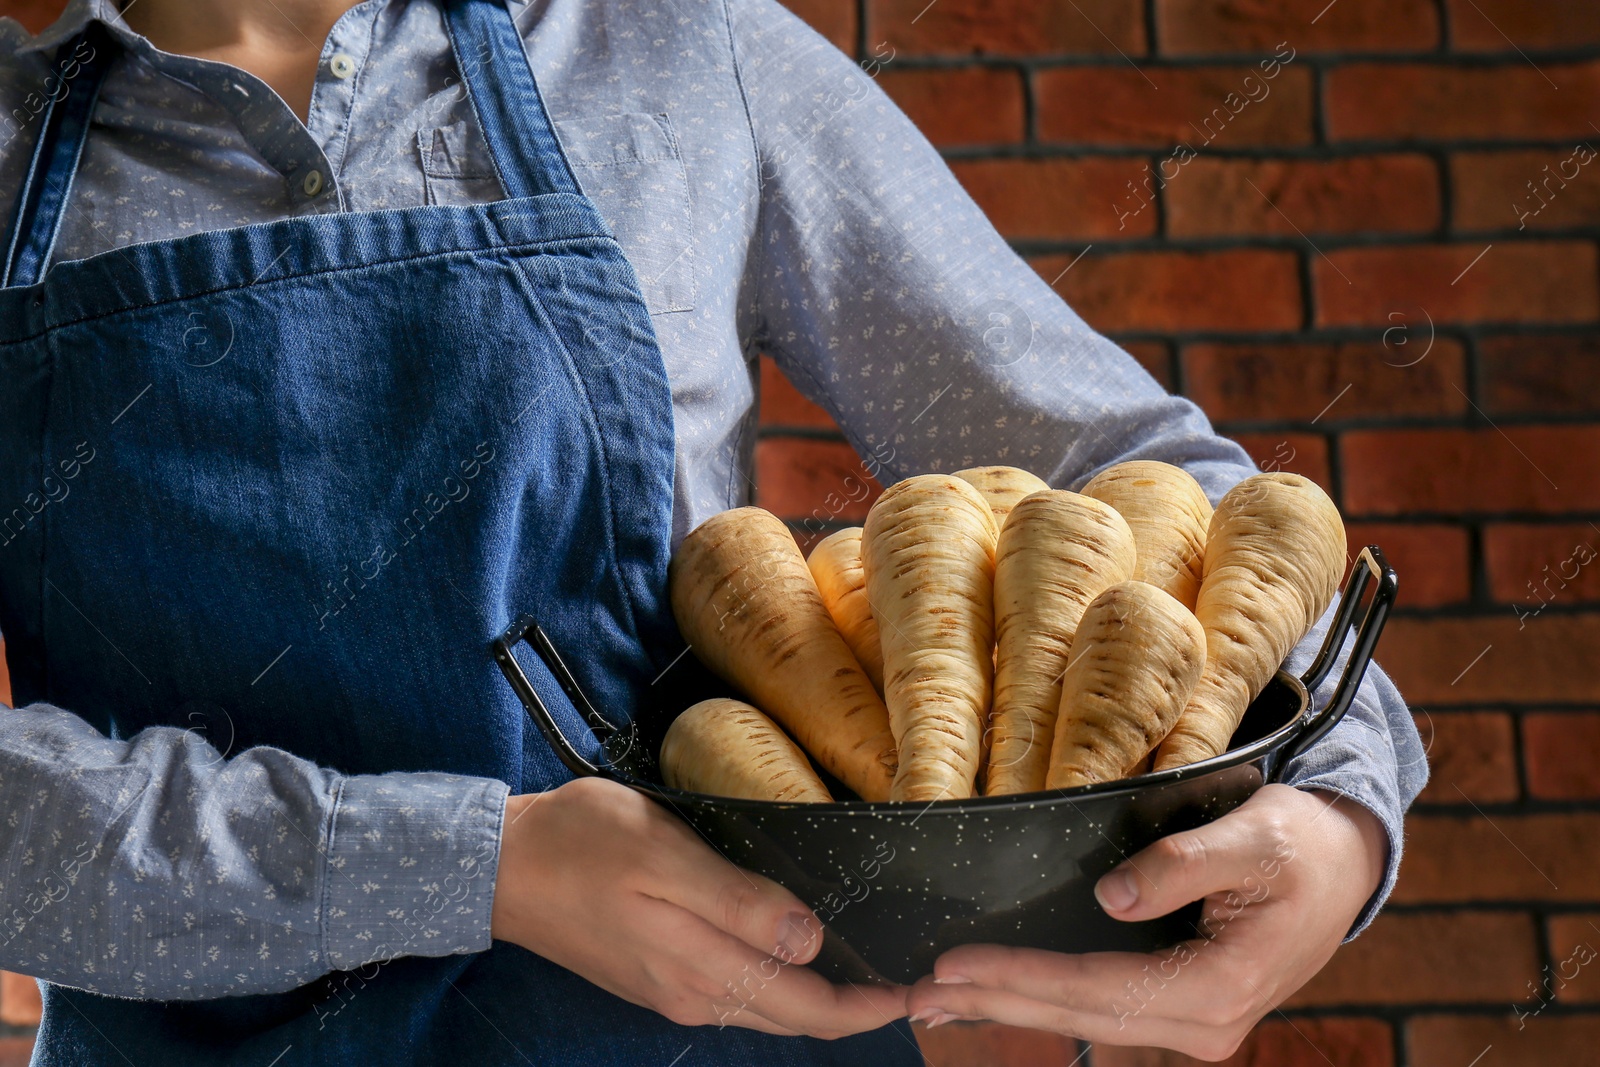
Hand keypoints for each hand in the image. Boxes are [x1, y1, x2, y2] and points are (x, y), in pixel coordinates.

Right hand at [491, 776, 906, 1036]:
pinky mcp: (657, 976)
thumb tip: (809, 942)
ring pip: (767, 1008)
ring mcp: (673, 990)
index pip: (808, 1008)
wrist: (500, 865)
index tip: (920, 989)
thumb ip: (739, 902)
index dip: (870, 1007)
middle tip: (914, 981)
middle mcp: (693, 995)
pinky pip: (737, 991)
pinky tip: (798, 952)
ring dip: (822, 998)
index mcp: (701, 969)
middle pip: (794, 1016)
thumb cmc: (581, 843)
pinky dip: (781, 983)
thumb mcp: (666, 855)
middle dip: (857, 1007)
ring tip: (871, 968)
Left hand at [905, 784, 1385, 1060]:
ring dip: (1009, 1006)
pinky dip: (1044, 1001)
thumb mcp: (1255, 836)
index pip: (1098, 987)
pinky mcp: (1181, 1003)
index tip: (955, 963)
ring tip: (936, 1000)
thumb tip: (1113, 898)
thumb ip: (1186, 863)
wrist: (1346, 862)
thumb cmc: (1302, 842)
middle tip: (919, 992)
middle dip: (996, 1001)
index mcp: (1220, 987)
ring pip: (1084, 1019)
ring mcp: (1194, 1021)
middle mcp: (1204, 1022)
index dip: (1023, 975)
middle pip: (1080, 1014)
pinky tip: (994, 997)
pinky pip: (1100, 1009)